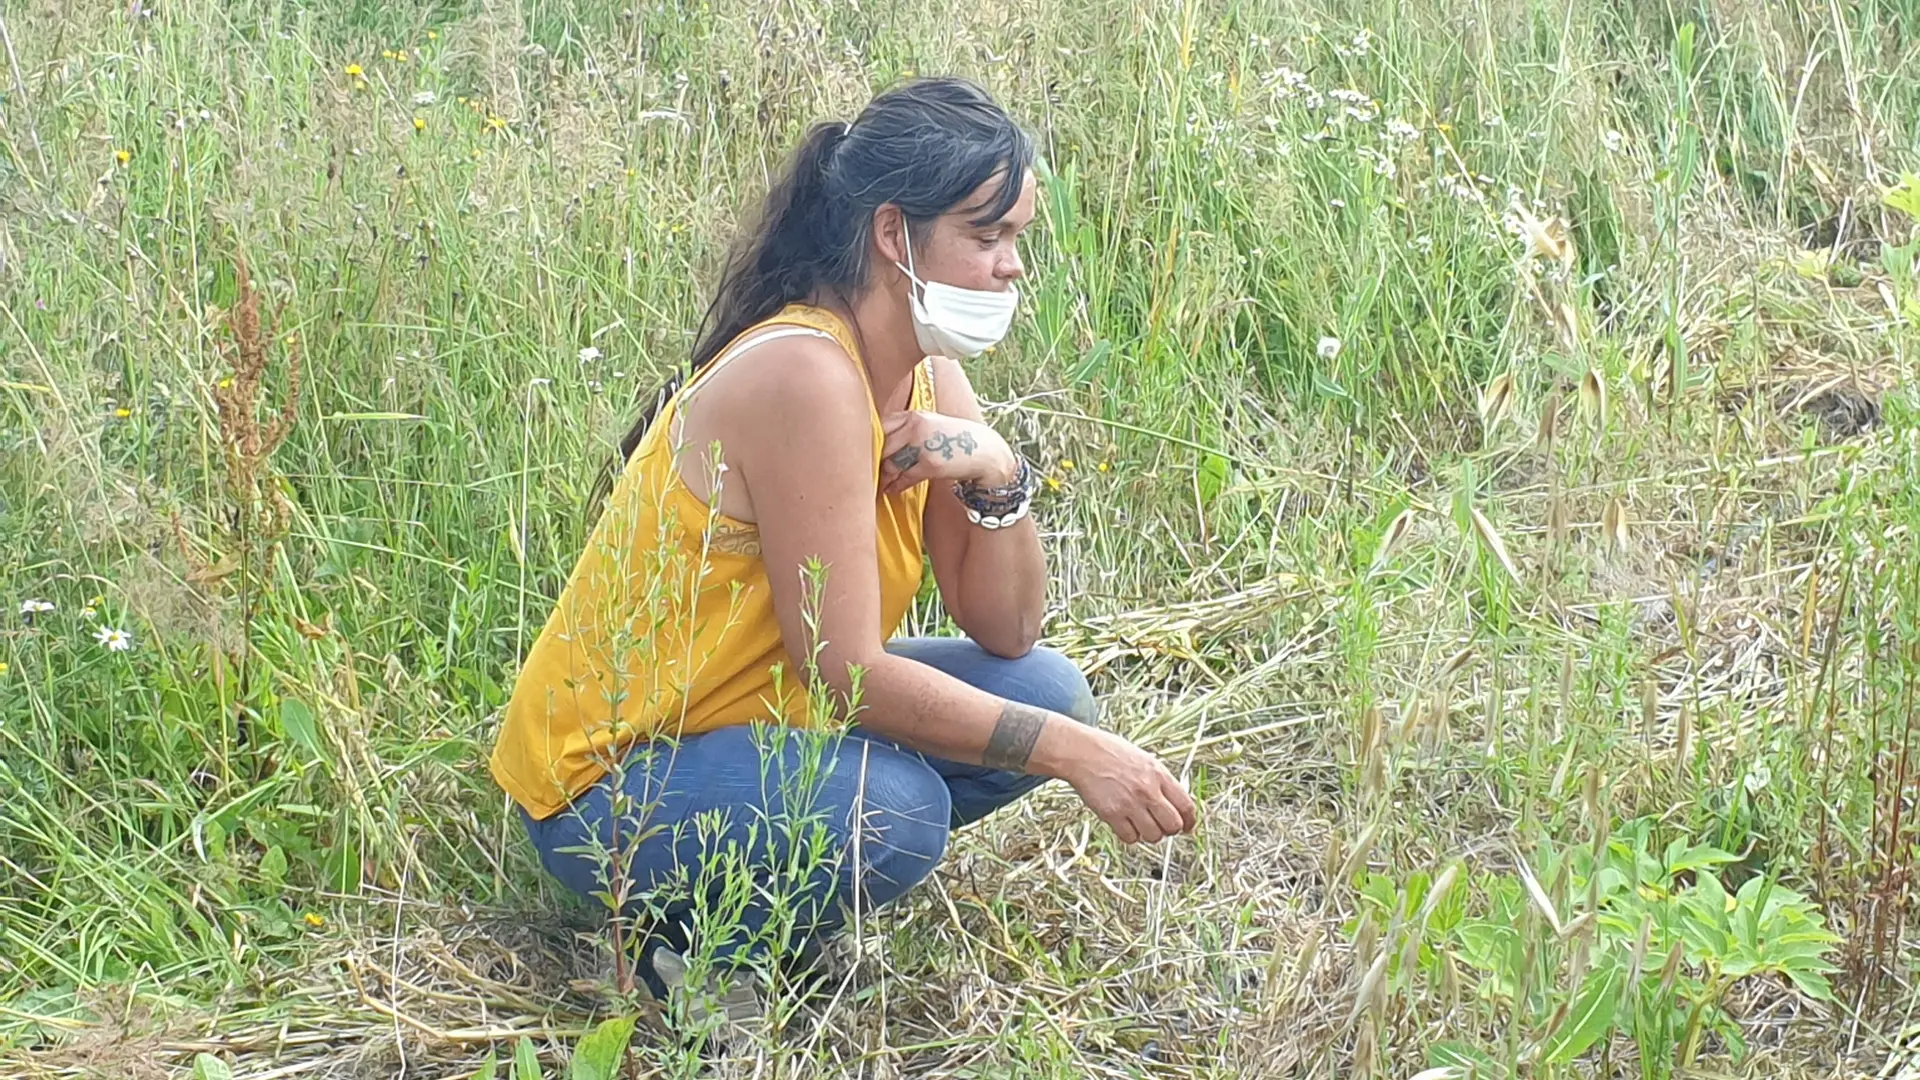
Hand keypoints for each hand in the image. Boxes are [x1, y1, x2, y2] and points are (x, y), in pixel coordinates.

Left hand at [879, 411, 1016, 496]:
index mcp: (915, 415)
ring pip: (890, 463)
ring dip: (883, 476)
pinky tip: (891, 489)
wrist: (985, 452)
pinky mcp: (930, 465)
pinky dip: (896, 486)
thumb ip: (908, 429)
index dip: (872, 442)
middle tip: (867, 472)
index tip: (866, 453)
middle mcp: (916, 427)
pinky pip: (904, 478)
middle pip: (882, 446)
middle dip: (875, 461)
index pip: (882, 426)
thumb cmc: (956, 440)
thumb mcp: (932, 425)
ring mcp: (923, 446)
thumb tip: (881, 444)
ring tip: (878, 483)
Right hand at [1060, 728, 1197, 844]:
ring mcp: (1130, 803)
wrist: (1082, 752)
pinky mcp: (1112, 814)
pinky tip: (1126, 824)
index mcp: (1159, 774)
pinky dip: (1130, 835)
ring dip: (1149, 834)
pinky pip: (1131, 838)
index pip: (1186, 806)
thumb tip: (1175, 803)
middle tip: (1162, 826)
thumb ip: (1161, 780)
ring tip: (1141, 824)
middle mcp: (1148, 790)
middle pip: (1173, 825)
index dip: (1190, 821)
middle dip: (1170, 829)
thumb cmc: (1110, 753)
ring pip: (1153, 836)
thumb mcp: (1144, 759)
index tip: (1187, 827)